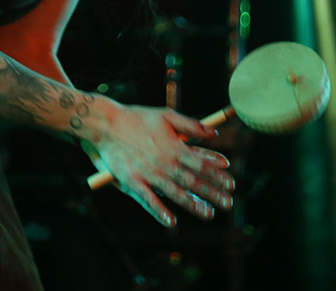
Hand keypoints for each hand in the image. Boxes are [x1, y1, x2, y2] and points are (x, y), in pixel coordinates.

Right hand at [84, 100, 233, 226]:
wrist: (104, 123)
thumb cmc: (135, 118)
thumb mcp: (166, 115)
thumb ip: (191, 124)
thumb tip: (214, 132)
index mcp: (173, 145)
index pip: (201, 162)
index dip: (217, 174)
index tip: (231, 183)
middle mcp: (163, 161)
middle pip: (192, 180)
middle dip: (212, 192)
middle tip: (228, 204)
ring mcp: (148, 173)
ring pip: (174, 192)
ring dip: (192, 204)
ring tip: (209, 214)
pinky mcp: (131, 181)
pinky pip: (147, 199)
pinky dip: (159, 211)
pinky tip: (171, 221)